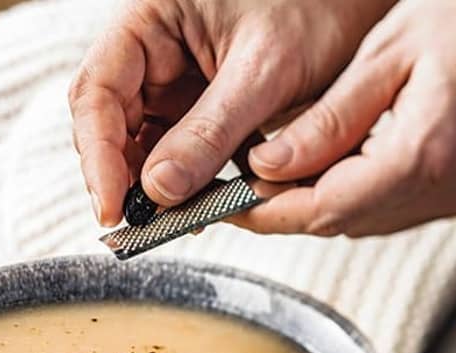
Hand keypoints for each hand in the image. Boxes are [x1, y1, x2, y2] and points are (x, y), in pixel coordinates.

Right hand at [69, 0, 395, 225]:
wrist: (357, 4)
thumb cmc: (319, 6)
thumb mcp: (265, 70)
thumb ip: (209, 131)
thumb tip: (158, 191)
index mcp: (150, 20)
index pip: (98, 92)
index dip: (98, 155)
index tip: (112, 208)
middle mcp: (152, 51)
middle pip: (111, 124)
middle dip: (122, 177)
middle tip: (141, 227)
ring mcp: (174, 82)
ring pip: (143, 145)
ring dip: (154, 187)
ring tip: (175, 222)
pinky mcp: (199, 108)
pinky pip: (178, 152)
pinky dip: (187, 182)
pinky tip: (200, 205)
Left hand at [236, 0, 455, 236]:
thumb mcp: (388, 53)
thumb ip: (326, 120)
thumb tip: (268, 165)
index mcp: (424, 155)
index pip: (321, 208)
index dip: (265, 212)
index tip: (225, 203)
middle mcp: (446, 190)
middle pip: (340, 222)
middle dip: (283, 210)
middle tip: (240, 186)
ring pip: (364, 221)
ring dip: (316, 203)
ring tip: (279, 172)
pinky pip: (393, 210)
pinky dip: (353, 195)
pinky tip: (333, 167)